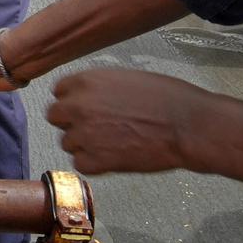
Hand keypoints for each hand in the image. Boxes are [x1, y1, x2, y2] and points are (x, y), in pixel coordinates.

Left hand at [45, 69, 198, 175]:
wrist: (187, 125)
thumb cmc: (168, 99)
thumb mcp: (127, 78)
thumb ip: (100, 87)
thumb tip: (91, 96)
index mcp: (88, 81)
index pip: (58, 91)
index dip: (71, 100)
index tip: (81, 107)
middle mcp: (80, 105)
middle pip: (55, 116)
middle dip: (71, 122)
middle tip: (93, 127)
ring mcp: (85, 133)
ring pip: (67, 142)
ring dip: (84, 144)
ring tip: (111, 142)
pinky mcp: (96, 160)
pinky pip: (80, 163)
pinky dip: (93, 163)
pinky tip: (112, 157)